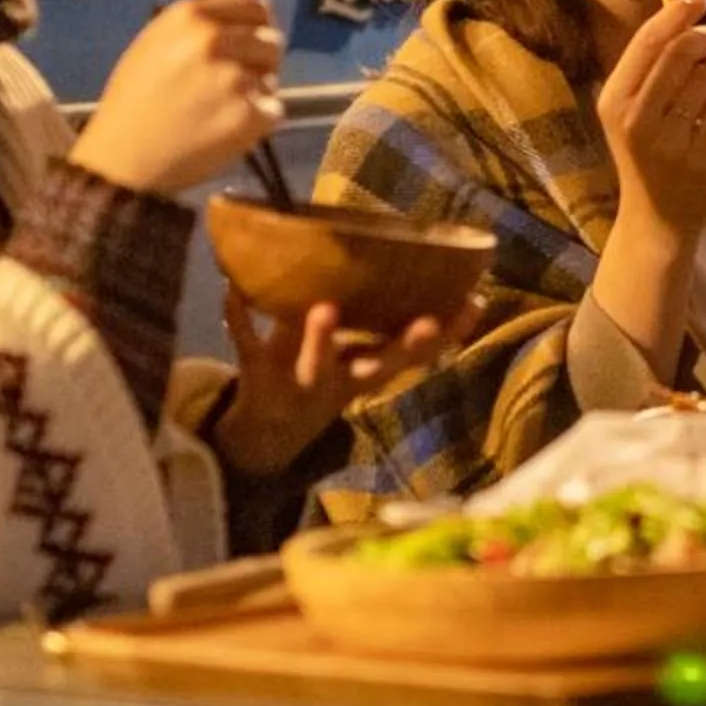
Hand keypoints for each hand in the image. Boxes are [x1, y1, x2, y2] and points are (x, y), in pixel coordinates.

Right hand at [69, 0, 284, 194]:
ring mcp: (234, 78)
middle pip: (271, 40)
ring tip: (219, 109)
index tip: (245, 44)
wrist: (121, 159)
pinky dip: (257, 123)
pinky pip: (273, 110)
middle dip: (259, 62)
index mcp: (191, 16)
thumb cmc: (134, 98)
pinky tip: (224, 129)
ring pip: (272, 78)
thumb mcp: (155, 42)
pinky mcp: (248, 115)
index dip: (255, 26)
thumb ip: (206, 13)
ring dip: (256, 93)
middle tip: (228, 86)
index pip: (255, 6)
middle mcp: (215, 40)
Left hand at [211, 289, 467, 475]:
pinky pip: (247, 345)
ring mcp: (298, 380)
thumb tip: (434, 273)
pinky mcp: (257, 374)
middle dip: (403, 349)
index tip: (473, 305)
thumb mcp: (359, 361)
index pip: (416, 356)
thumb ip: (389, 327)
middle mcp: (339, 381)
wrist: (268, 432)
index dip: (448, 336)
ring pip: (313, 364)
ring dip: (319, 340)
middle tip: (427, 323)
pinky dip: (238, 318)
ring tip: (325, 309)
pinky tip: (231, 288)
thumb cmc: (325, 377)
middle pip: (375, 368)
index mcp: (367, 373)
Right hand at [595, 0, 705, 233]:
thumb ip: (649, 70)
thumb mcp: (630, 113)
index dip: (677, 13)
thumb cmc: (645, 155)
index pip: (647, 41)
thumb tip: (682, 17)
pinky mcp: (698, 159)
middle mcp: (634, 118)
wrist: (654, 219)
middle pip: (680, 51)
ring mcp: (666, 141)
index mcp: (613, 99)